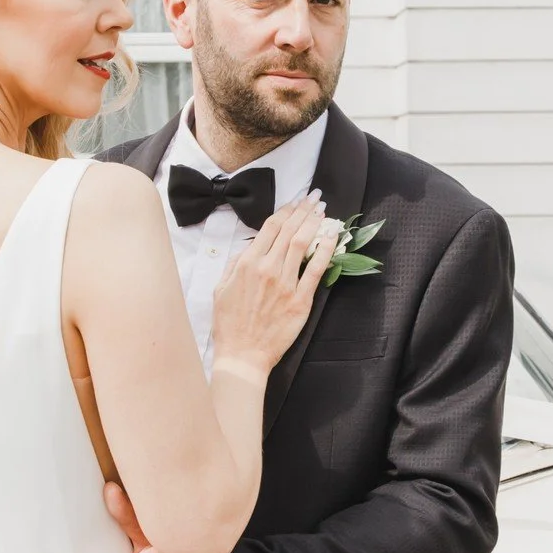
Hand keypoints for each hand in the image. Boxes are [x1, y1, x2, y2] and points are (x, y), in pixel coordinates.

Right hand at [211, 192, 336, 375]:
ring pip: (303, 244)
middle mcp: (267, 269)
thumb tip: (249, 247)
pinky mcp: (301, 300)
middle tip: (315, 198)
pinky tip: (332, 236)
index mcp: (247, 264)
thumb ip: (234, 264)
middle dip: (304, 210)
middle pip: (290, 231)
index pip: (270, 227)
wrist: (242, 355)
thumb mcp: (220, 289)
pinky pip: (316, 269)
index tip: (295, 202)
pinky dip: (325, 249)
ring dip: (315, 223)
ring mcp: (285, 284)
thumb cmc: (229, 325)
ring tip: (323, 210)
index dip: (286, 211)